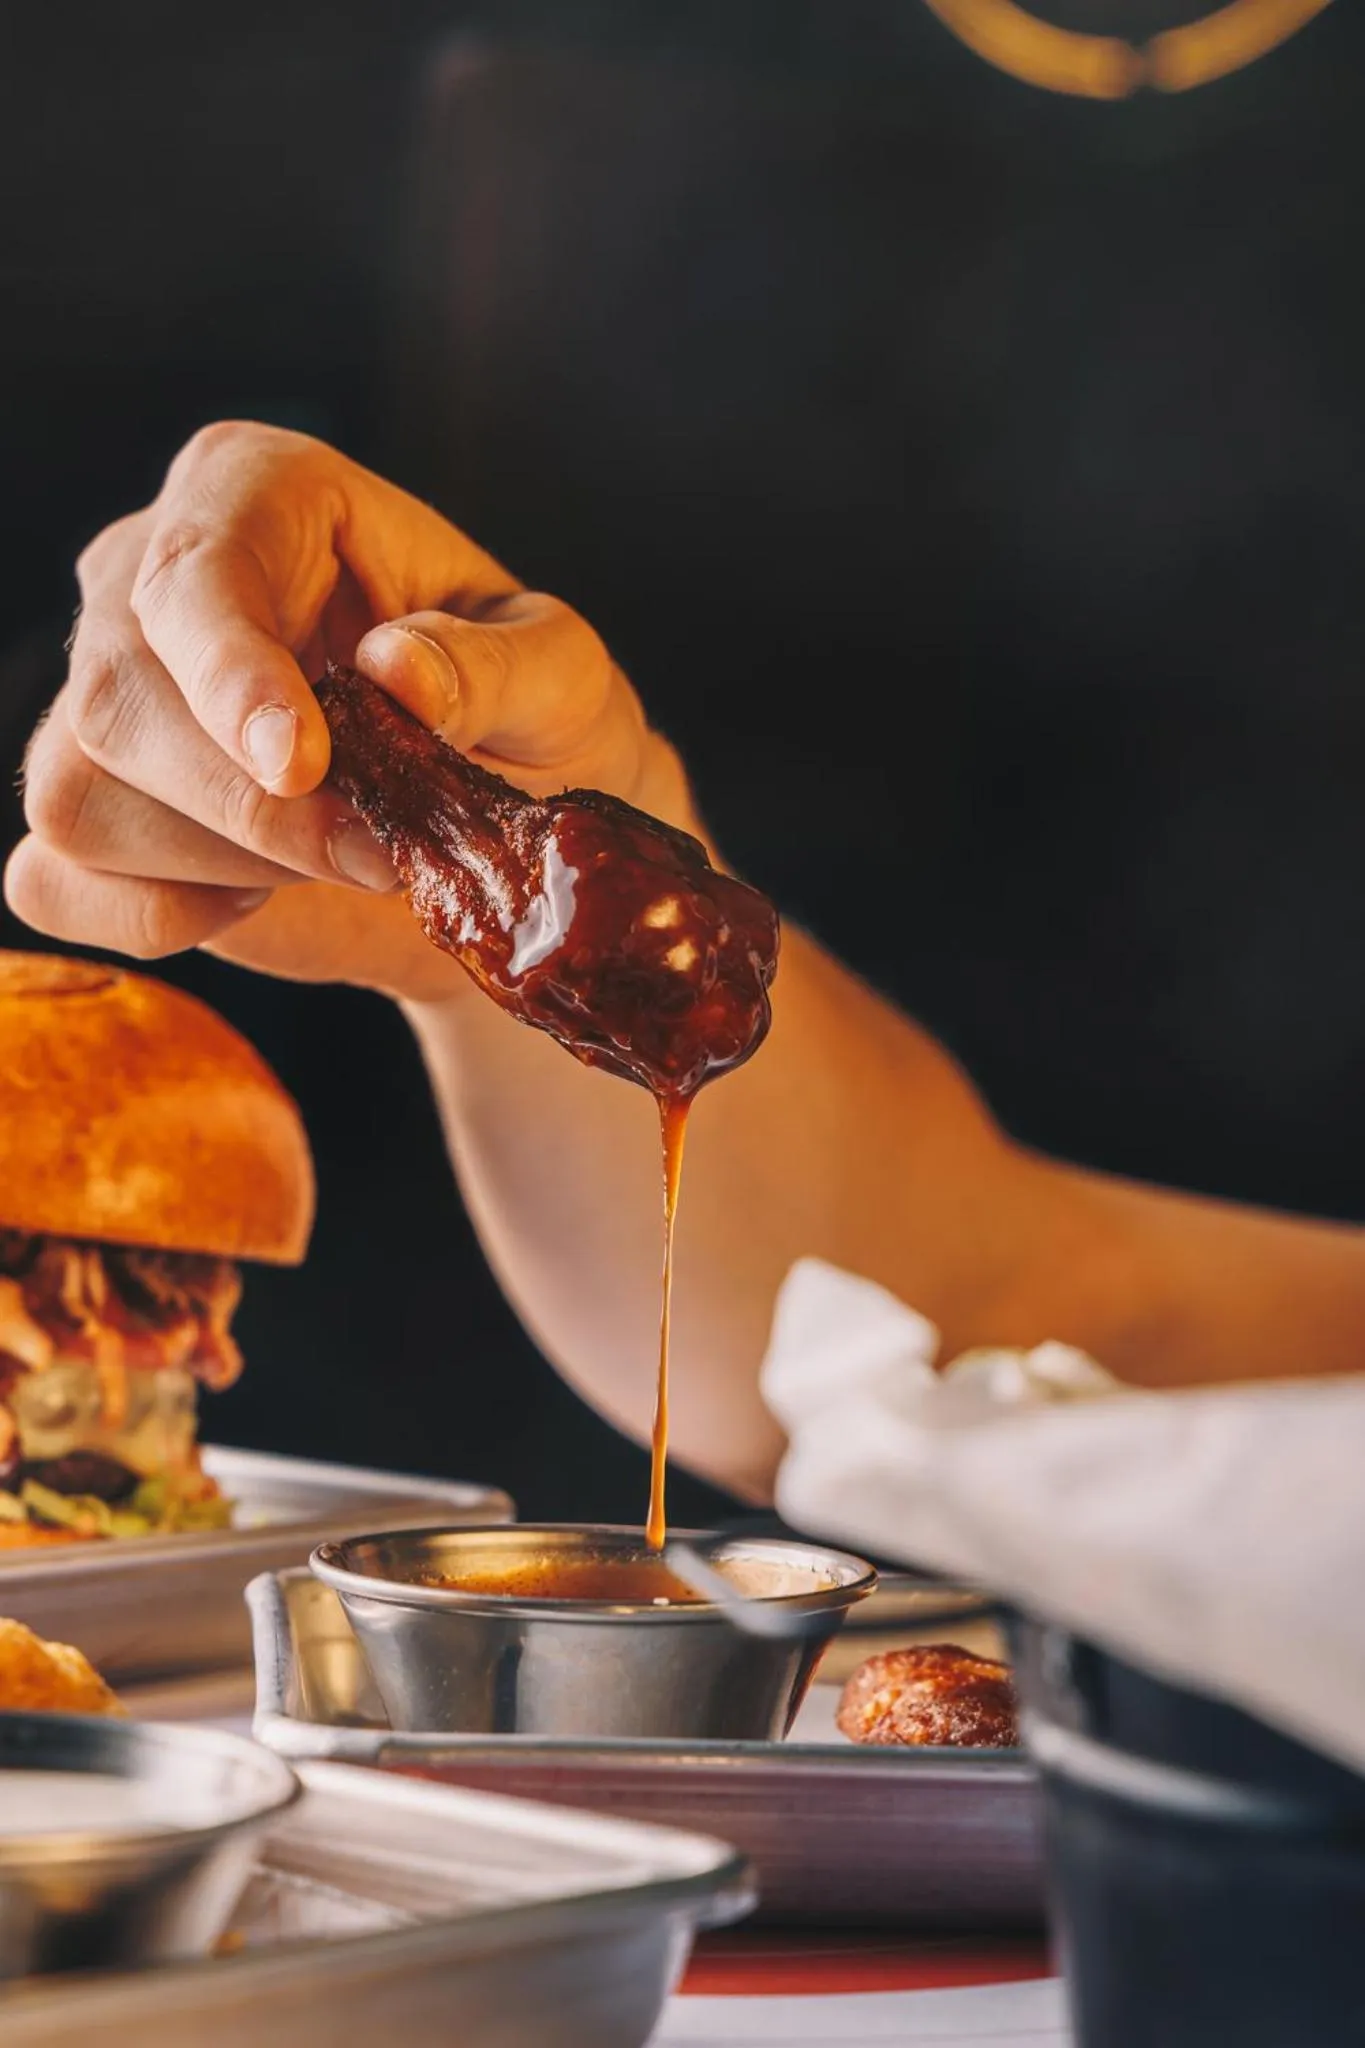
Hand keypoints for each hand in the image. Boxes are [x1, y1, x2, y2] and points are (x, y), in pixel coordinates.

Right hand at [8, 422, 686, 1001]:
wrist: (496, 821)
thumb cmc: (525, 714)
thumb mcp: (560, 673)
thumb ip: (497, 665)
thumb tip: (398, 672)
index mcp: (255, 492)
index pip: (194, 572)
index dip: (232, 673)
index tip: (303, 763)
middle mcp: (147, 578)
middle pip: (116, 699)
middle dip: (248, 809)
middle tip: (378, 853)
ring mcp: (103, 696)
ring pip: (81, 794)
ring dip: (223, 864)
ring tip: (344, 860)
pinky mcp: (97, 807)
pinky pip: (56, 880)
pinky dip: (154, 916)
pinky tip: (255, 898)